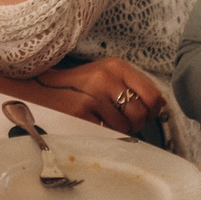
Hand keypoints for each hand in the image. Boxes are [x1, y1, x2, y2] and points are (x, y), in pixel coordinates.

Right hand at [35, 56, 161, 137]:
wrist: (43, 86)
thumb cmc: (80, 85)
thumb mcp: (107, 74)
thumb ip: (131, 86)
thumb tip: (158, 107)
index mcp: (118, 66)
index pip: (153, 95)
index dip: (152, 112)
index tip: (145, 116)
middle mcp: (107, 77)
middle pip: (140, 113)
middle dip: (136, 125)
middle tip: (125, 124)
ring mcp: (93, 94)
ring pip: (124, 126)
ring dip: (118, 130)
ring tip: (105, 122)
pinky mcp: (81, 111)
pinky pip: (106, 132)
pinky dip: (104, 133)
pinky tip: (93, 124)